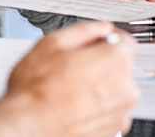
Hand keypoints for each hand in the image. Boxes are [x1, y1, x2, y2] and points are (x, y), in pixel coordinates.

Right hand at [0, 22, 138, 136]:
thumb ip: (83, 30)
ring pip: (114, 90)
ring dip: (99, 86)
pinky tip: (74, 104)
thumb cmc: (36, 90)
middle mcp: (125, 88)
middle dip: (101, 63)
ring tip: (70, 89)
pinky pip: (109, 111)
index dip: (107, 39)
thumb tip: (99, 28)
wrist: (28, 127)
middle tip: (74, 66)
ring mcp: (120, 113)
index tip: (96, 42)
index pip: (126, 41)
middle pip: (120, 67)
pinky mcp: (112, 130)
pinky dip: (96, 107)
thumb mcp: (52, 43)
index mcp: (114, 61)